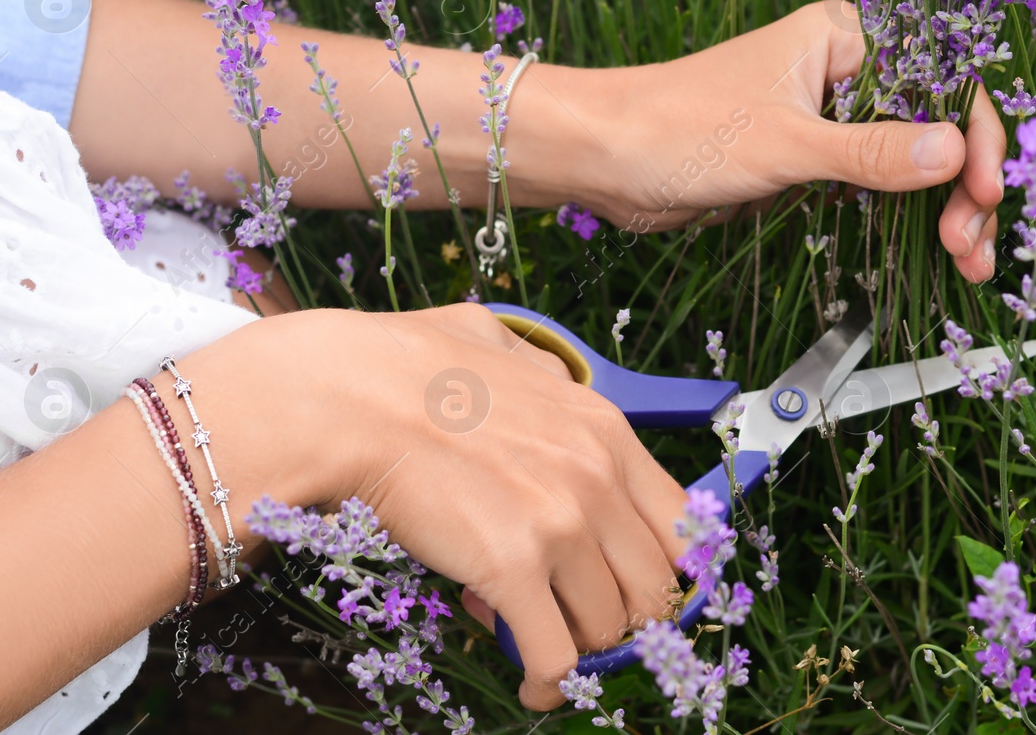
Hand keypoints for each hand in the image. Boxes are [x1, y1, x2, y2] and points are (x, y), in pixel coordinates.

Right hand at [224, 306, 689, 708]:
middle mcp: (599, 478)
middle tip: (581, 619)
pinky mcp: (512, 569)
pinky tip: (534, 686)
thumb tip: (558, 383)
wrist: (354, 397)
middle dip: (623, 616)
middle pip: (655, 586)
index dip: (665, 569)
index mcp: (605, 430)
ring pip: (609, 627)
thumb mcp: (505, 348)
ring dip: (575, 642)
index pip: (681, 524)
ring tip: (530, 626)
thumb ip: (547, 374)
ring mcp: (561, 525)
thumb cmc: (412, 370)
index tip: (637, 589)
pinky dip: (550, 684)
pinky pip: (556, 657)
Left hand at [525, 0, 1005, 280]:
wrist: (604, 158)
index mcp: (845, 37)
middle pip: (936, 123)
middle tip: (969, 246)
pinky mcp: (809, 158)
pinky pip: (875, 185)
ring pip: (912, 159)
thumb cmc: (679, 129)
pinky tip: (928, 250)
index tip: (984, 194)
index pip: (943, 78)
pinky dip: (905, 218)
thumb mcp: (787, 145)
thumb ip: (874, 154)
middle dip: (962, 185)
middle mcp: (845, 69)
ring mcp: (828, 116)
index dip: (975, 136)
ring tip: (965, 261)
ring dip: (942, 209)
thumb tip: (955, 154)